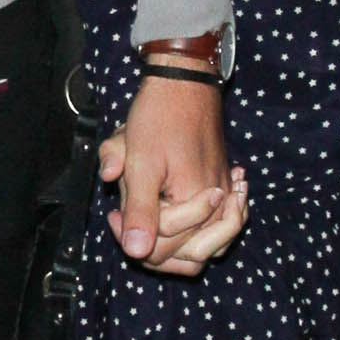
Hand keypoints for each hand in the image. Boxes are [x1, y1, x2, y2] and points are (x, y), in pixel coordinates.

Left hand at [102, 79, 242, 273]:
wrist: (184, 83)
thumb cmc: (160, 117)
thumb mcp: (141, 163)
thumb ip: (140, 210)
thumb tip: (136, 251)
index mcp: (197, 202)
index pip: (164, 250)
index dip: (132, 236)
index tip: (114, 213)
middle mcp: (218, 205)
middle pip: (187, 257)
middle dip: (154, 242)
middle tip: (127, 215)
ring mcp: (225, 196)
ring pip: (204, 247)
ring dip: (176, 241)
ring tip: (149, 218)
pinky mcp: (225, 186)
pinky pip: (217, 227)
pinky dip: (198, 230)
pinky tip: (174, 215)